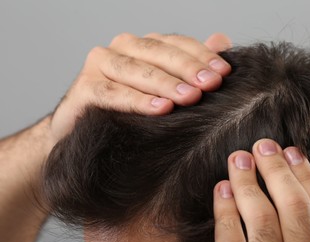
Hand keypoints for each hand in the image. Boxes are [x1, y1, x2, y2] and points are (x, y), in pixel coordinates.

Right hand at [49, 33, 230, 142]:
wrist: (87, 130)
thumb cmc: (132, 109)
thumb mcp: (167, 87)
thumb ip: (191, 63)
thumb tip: (222, 40)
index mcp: (143, 45)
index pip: (176, 43)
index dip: (202, 56)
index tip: (224, 73)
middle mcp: (121, 49)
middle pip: (158, 53)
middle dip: (187, 69)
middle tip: (211, 85)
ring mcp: (100, 65)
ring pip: (137, 70)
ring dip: (165, 84)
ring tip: (190, 97)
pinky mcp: (84, 88)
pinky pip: (114, 94)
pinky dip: (137, 101)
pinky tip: (160, 108)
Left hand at [213, 139, 309, 241]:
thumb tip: (295, 185)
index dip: (308, 178)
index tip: (292, 152)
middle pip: (296, 211)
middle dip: (278, 172)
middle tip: (262, 146)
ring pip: (263, 225)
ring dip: (248, 184)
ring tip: (238, 159)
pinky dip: (226, 214)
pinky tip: (222, 190)